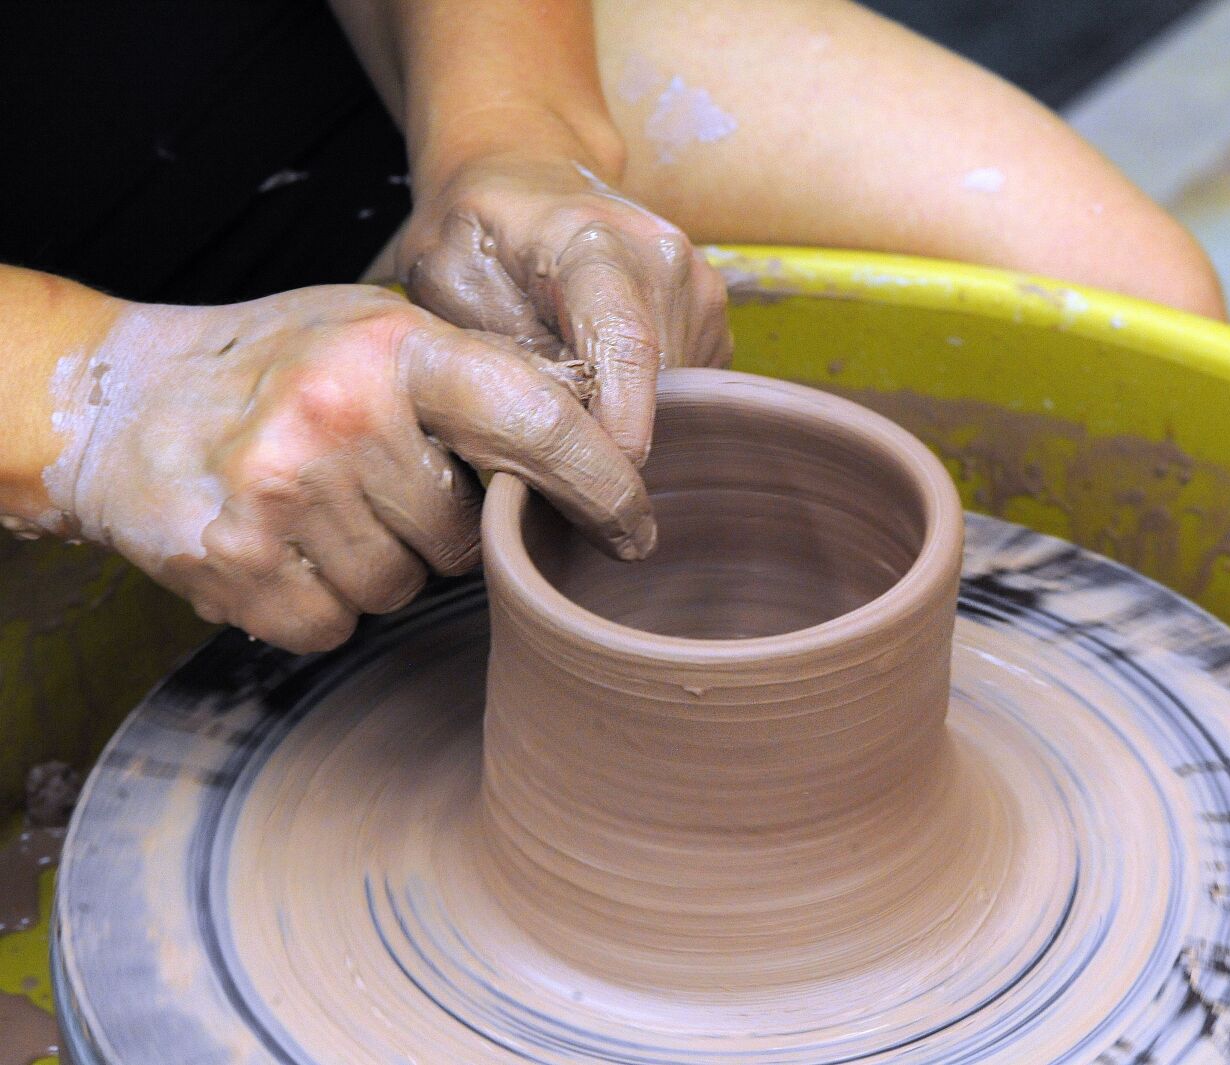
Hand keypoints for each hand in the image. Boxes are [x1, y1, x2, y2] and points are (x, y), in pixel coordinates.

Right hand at [45, 286, 653, 651]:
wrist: (117, 402)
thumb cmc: (275, 364)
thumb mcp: (377, 332)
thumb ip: (474, 379)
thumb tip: (600, 443)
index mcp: (393, 346)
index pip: (537, 420)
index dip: (601, 483)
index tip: (637, 528)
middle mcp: (339, 413)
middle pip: (465, 534)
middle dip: (437, 524)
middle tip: (377, 480)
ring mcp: (281, 492)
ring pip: (403, 587)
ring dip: (379, 563)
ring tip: (321, 504)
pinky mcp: (233, 565)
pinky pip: (336, 625)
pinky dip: (321, 602)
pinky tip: (285, 546)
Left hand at [399, 154, 731, 462]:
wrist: (523, 176)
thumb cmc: (477, 231)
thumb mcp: (447, 283)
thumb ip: (498, 355)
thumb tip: (547, 436)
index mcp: (595, 240)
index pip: (628, 346)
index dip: (620, 426)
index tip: (600, 483)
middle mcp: (666, 258)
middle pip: (657, 388)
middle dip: (609, 436)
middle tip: (548, 452)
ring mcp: (700, 286)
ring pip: (678, 399)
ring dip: (625, 421)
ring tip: (568, 402)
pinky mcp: (713, 318)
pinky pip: (688, 392)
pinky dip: (645, 407)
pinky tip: (598, 385)